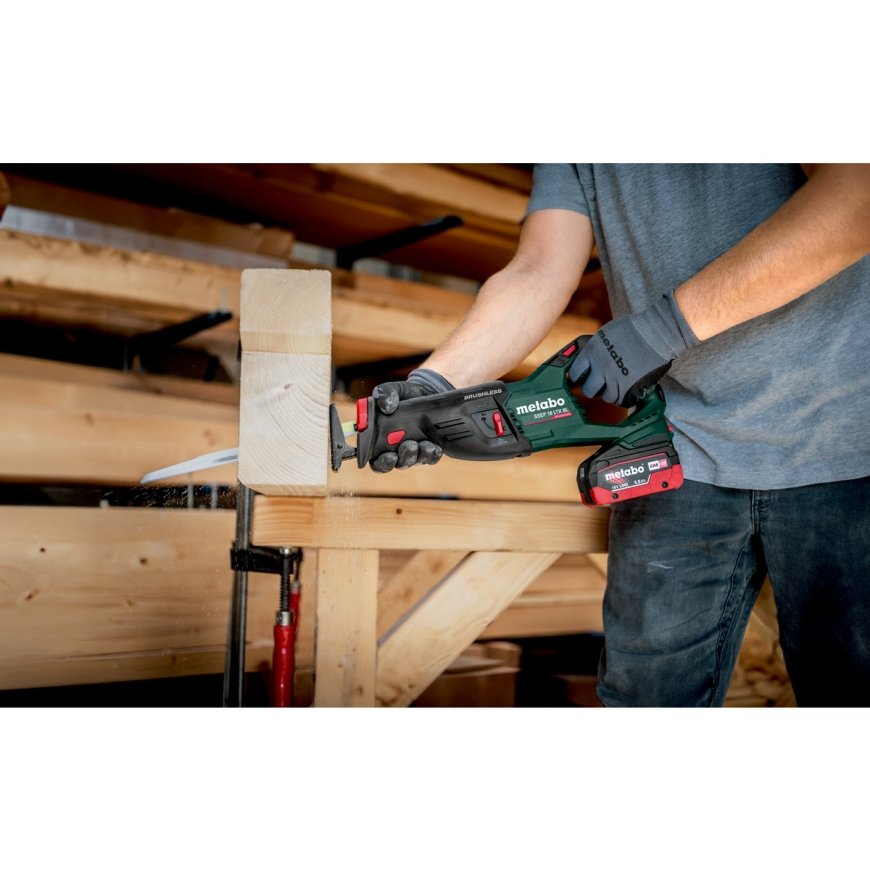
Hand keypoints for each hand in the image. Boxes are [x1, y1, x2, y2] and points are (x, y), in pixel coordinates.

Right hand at [370, 368, 453, 471]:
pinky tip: (435, 446)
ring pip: (415, 461)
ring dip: (420, 455)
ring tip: (425, 444)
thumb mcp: (396, 389)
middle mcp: (397, 448)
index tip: (389, 456)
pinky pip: (432, 458)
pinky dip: (433, 454)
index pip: (377, 460)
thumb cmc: (406, 394)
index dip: (382, 462)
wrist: (429, 392)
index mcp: (381, 439)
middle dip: (404, 457)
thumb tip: (386, 406)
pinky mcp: (430, 449)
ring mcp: (414, 450)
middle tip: (410, 446)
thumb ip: (385, 393)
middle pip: (397, 463)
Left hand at [568, 290, 698, 406]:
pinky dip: (623, 397)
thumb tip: (589, 361)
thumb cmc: (634, 329)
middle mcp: (600, 367)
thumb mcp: (605, 334)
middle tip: (600, 385)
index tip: (582, 378)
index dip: (579, 377)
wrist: (656, 332)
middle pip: (589, 390)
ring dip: (611, 393)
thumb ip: (595, 350)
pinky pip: (621, 401)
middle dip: (593, 388)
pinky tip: (626, 389)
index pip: (575, 373)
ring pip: (606, 397)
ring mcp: (615, 379)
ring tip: (617, 385)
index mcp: (591, 352)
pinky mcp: (629, 387)